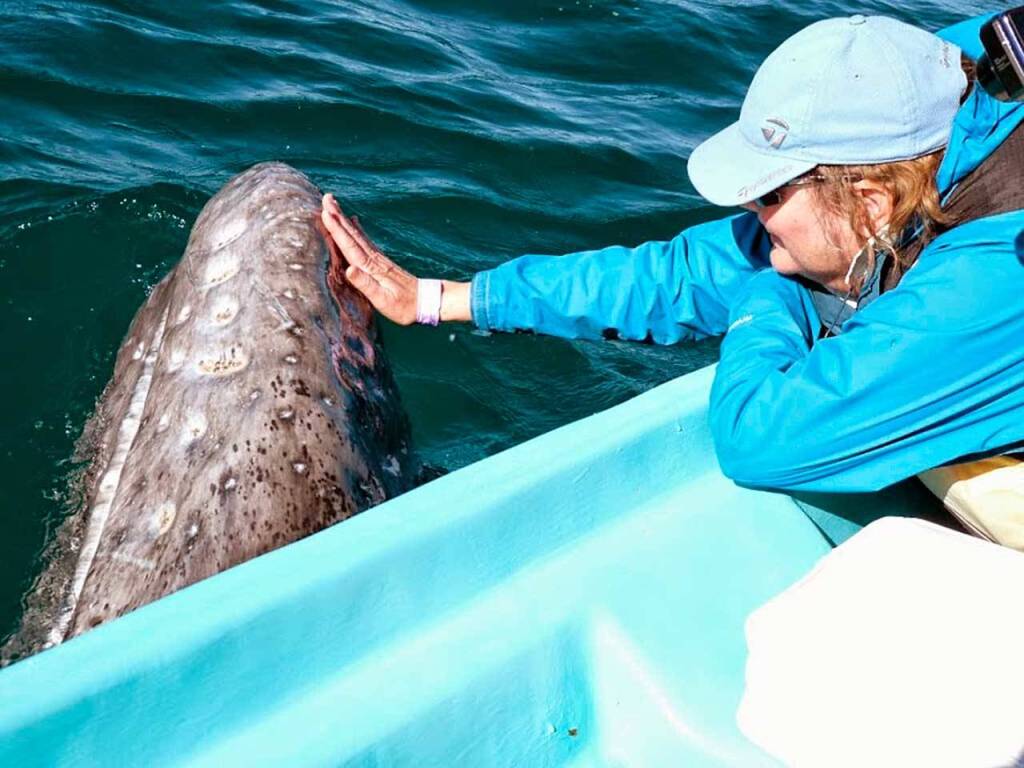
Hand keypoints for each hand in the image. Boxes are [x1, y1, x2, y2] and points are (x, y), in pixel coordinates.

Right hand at [320, 193, 418, 324]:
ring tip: (334, 204)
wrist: (426, 302)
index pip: (349, 244)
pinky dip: (357, 229)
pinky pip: (365, 240)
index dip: (337, 229)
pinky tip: (354, 221)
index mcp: (370, 267)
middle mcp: (373, 258)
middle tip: (326, 198)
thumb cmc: (403, 306)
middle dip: (338, 216)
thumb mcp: (383, 300)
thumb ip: (366, 284)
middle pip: (352, 234)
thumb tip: (349, 269)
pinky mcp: (382, 261)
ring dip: (344, 219)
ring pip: (357, 234)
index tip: (325, 212)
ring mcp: (378, 258)